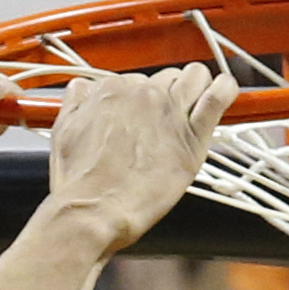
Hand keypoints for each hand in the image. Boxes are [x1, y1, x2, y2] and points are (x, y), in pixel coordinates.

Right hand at [44, 64, 236, 255]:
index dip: (141, 100)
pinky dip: (225, 90)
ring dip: (197, 86)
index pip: (138, 80)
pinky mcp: (190, 137)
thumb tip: (82, 87)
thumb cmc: (79, 182)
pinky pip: (217, 99)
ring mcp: (168, 113)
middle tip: (165, 120)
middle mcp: (142, 94)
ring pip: (194, 78)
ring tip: (196, 103)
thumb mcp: (64, 131)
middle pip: (167, 78)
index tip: (141, 118)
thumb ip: (75, 102)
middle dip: (169, 94)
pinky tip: (224, 91)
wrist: (92, 211)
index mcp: (112, 89)